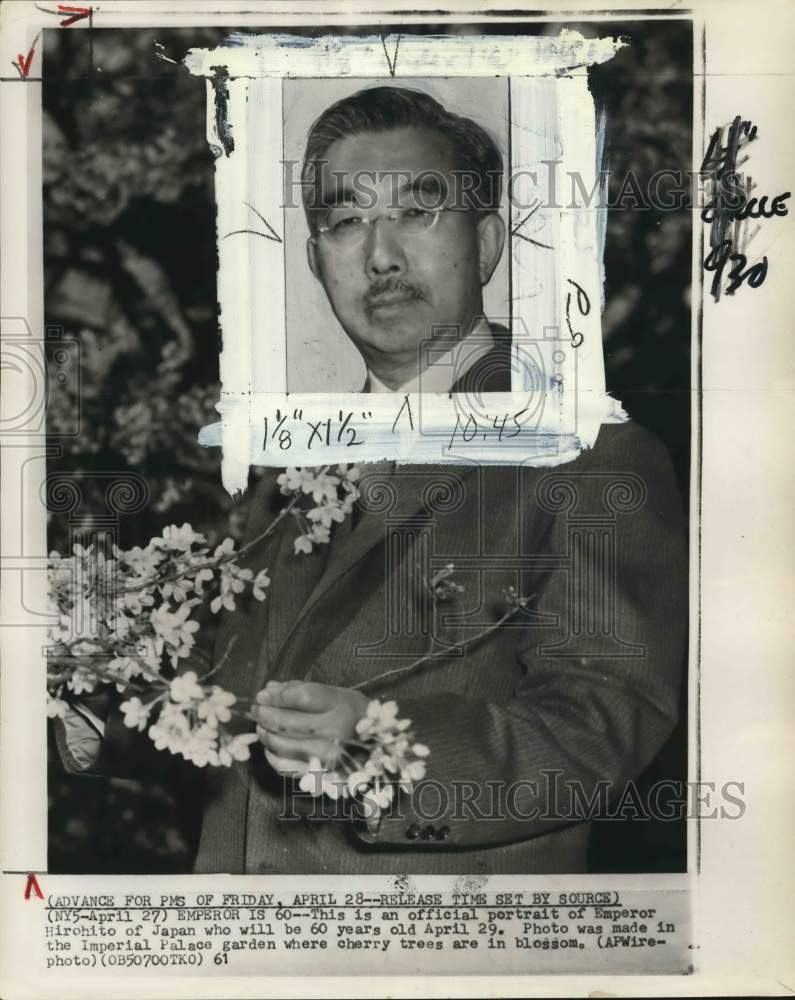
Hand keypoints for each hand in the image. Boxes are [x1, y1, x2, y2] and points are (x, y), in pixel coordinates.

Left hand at [254, 680, 368, 777]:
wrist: (374, 745)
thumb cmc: (349, 713)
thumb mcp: (333, 693)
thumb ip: (299, 689)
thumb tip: (268, 690)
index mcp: (340, 706)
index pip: (301, 697)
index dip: (277, 696)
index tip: (263, 694)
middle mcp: (334, 732)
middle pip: (286, 722)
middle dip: (264, 713)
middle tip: (257, 709)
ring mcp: (325, 756)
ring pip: (281, 744)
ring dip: (265, 733)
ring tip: (261, 725)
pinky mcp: (319, 774)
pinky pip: (284, 766)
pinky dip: (271, 754)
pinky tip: (271, 745)